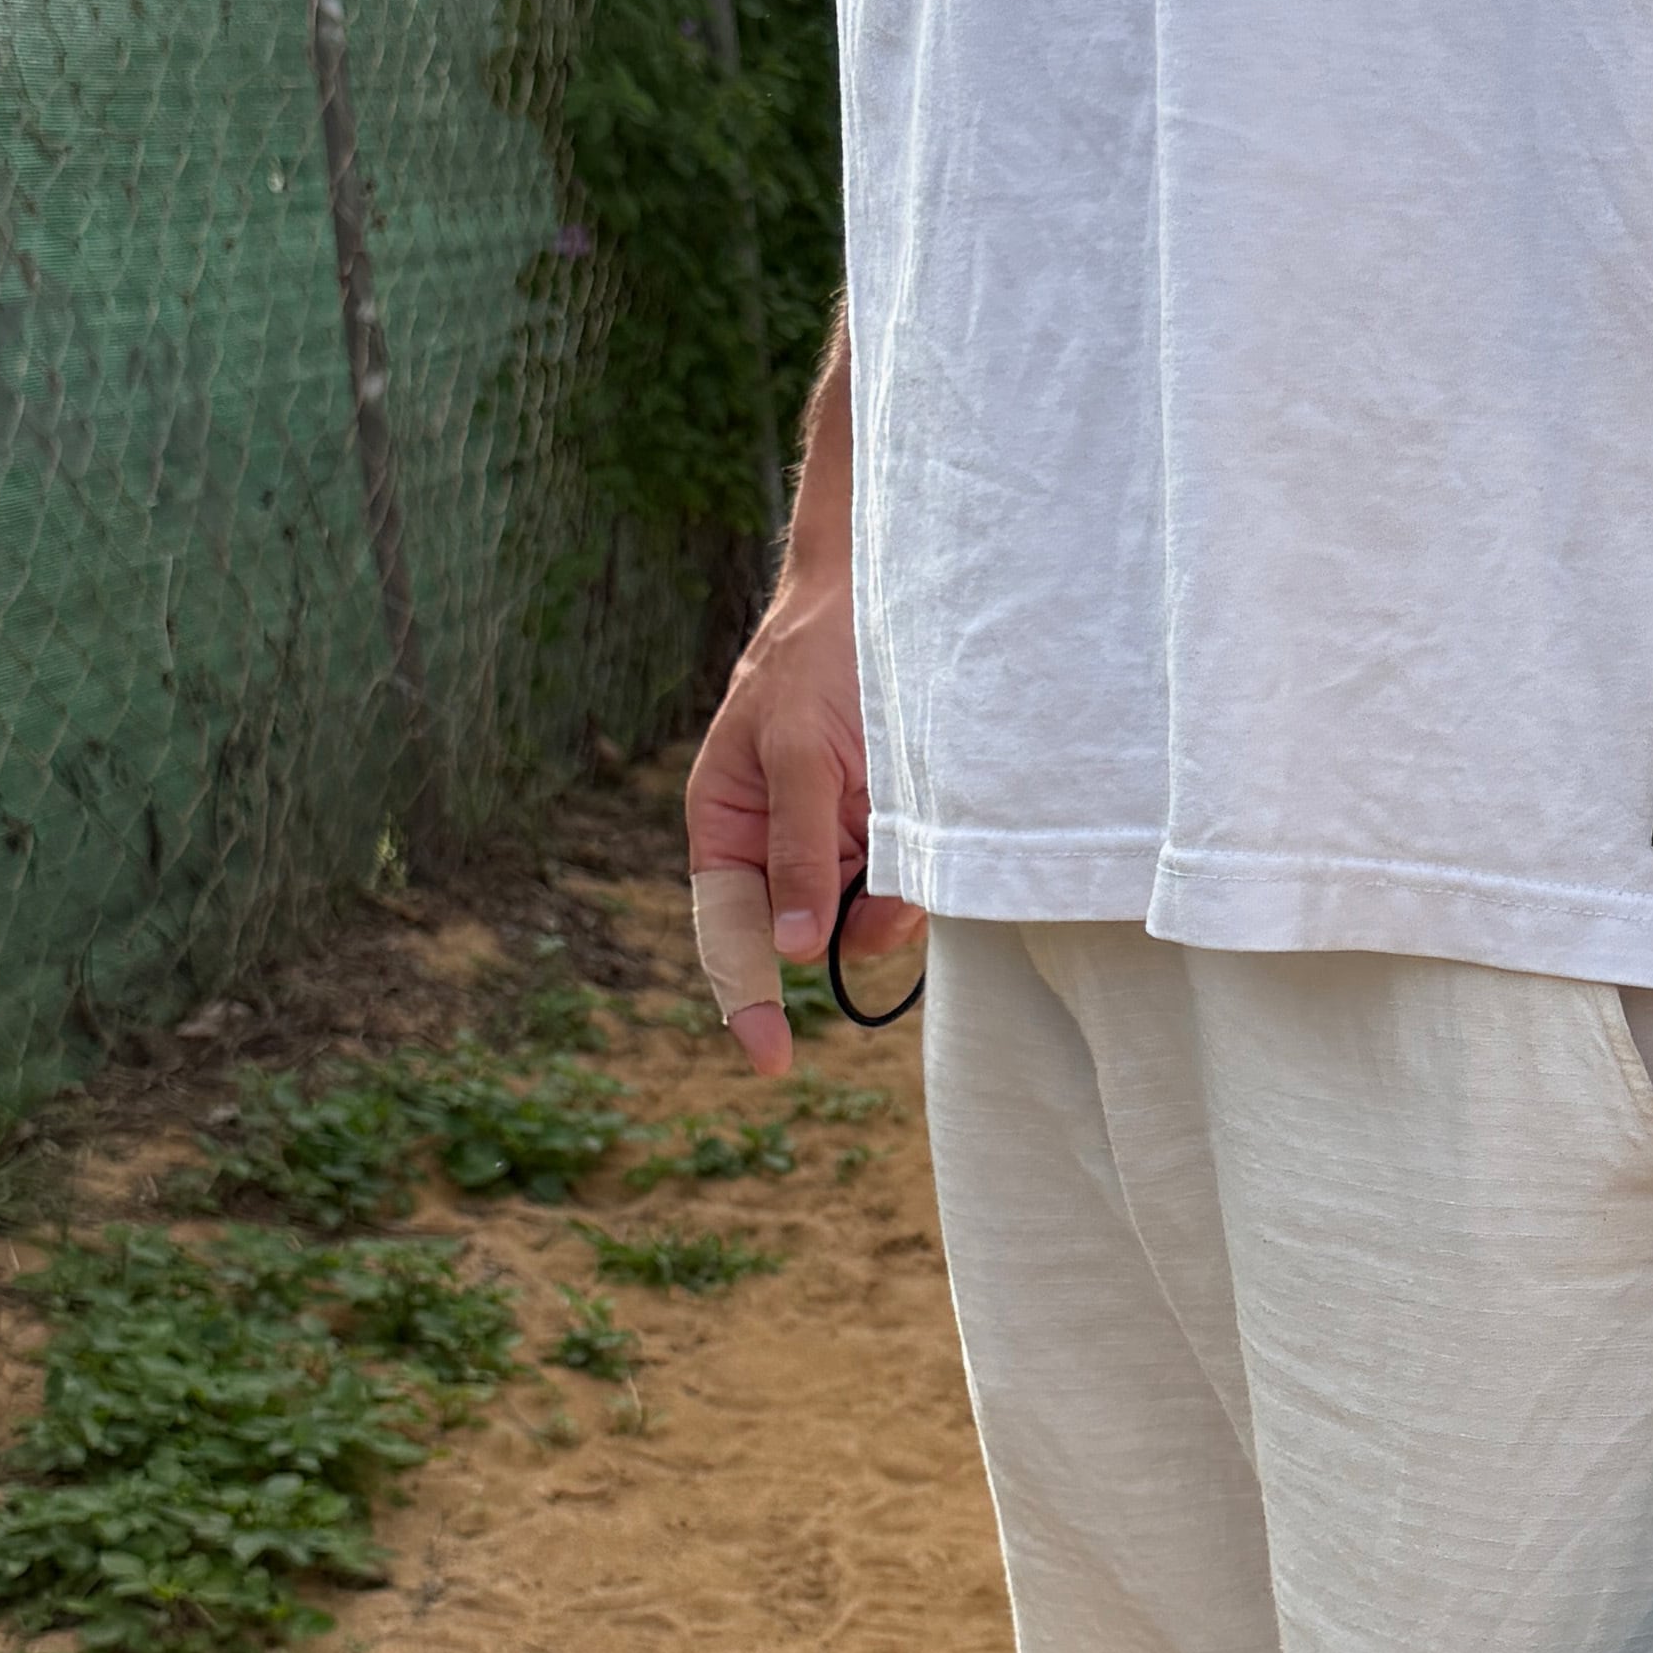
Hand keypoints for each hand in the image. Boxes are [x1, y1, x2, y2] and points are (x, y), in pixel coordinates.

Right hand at [680, 564, 912, 1075]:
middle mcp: (777, 842)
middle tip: (892, 895)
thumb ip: (799, 848)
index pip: (727, 933)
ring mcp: (832, 837)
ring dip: (891, 899)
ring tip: (907, 824)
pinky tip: (925, 824)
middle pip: (804, 935)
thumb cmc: (821, 657)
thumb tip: (795, 948)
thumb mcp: (802, 750)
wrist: (887, 592)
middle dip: (847, 929)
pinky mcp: (884, 827)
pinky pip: (899, 883)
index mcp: (727, 824)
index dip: (746, 1000)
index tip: (773, 1059)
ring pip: (859, 915)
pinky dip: (918, 875)